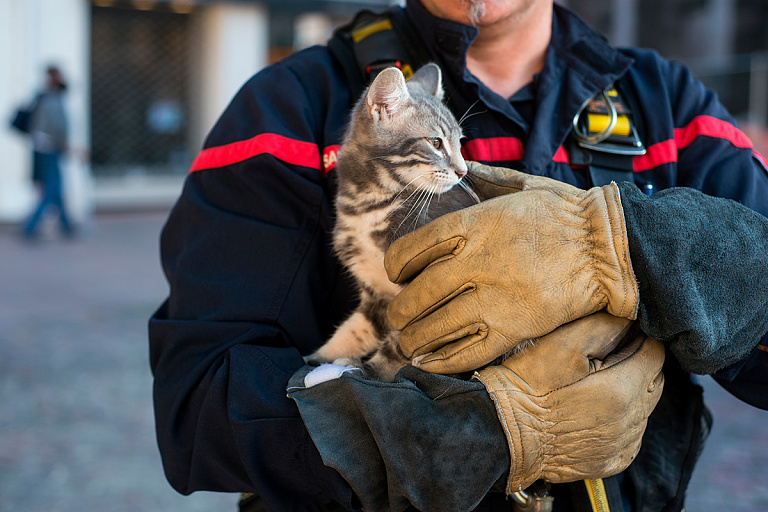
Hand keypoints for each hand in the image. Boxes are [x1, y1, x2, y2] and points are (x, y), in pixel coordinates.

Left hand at [384, 163, 638, 373]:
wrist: (612, 249)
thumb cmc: (568, 214)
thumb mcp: (525, 184)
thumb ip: (488, 179)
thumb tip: (464, 168)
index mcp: (474, 224)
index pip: (412, 248)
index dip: (396, 266)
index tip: (397, 275)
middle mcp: (477, 262)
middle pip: (418, 293)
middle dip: (401, 310)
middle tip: (398, 317)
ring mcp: (494, 298)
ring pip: (436, 325)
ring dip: (414, 338)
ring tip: (408, 343)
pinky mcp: (514, 328)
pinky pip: (466, 351)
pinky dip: (441, 360)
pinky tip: (428, 362)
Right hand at [474, 312, 664, 491]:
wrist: (504, 430)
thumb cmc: (528, 385)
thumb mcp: (562, 343)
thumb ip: (604, 327)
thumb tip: (630, 321)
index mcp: (621, 389)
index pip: (655, 354)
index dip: (639, 338)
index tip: (619, 333)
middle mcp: (628, 421)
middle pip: (655, 381)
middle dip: (638, 364)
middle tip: (605, 356)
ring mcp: (621, 445)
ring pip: (644, 409)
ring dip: (630, 393)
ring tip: (593, 384)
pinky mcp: (610, 461)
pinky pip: (631, 435)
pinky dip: (620, 419)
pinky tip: (593, 410)